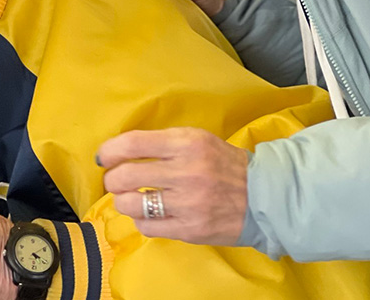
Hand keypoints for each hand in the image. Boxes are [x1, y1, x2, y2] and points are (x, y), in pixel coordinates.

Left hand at [98, 128, 249, 245]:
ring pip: (131, 204)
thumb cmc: (224, 164)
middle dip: (112, 180)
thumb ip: (162, 143)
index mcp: (186, 144)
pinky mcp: (190, 229)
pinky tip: (148, 215)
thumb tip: (120, 151)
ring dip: (123, 201)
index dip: (109, 151)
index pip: (132, 144)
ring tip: (131, 199)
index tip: (104, 158)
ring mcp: (188, 203)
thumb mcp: (197, 139)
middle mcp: (186, 172)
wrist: (264, 196)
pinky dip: (140, 220)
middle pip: (125, 176)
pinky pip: (146, 227)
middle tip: (116, 181)